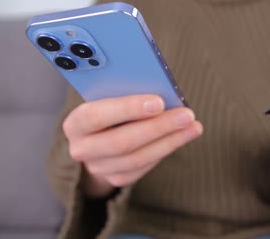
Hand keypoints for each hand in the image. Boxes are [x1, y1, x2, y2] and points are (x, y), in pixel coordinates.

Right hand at [62, 95, 202, 197]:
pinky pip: (145, 166)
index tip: (159, 101)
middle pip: (121, 141)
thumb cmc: (107, 110)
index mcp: (76, 123)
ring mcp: (98, 167)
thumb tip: (161, 90)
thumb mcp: (108, 97)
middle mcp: (82, 149)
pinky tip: (183, 136)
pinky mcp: (116, 178)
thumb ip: (124, 93)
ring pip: (138, 157)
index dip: (128, 108)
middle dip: (158, 127)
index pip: (97, 115)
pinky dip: (166, 149)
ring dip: (170, 140)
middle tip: (186, 114)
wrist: (97, 139)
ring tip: (193, 126)